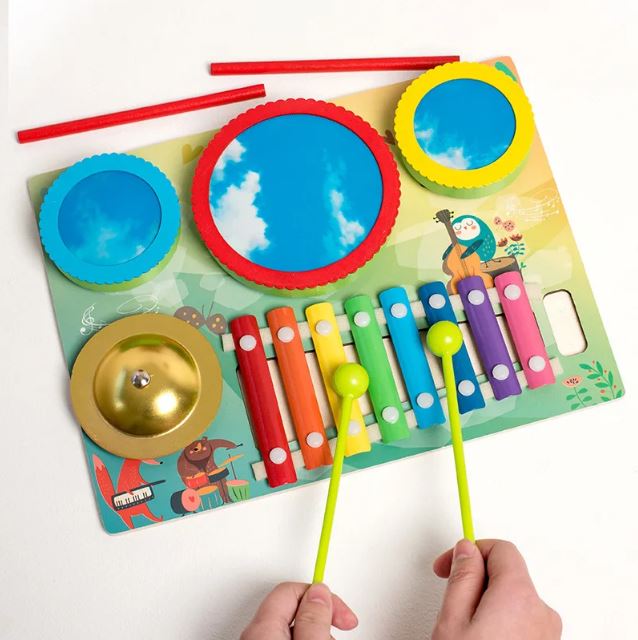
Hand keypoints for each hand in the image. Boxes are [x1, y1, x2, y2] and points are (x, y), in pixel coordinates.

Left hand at [241, 582, 357, 639]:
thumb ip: (314, 619)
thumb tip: (320, 593)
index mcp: (262, 628)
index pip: (292, 590)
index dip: (321, 596)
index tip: (341, 612)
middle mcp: (254, 637)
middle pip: (292, 609)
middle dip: (320, 615)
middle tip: (340, 625)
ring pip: (291, 629)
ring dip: (315, 632)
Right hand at [432, 539, 561, 638]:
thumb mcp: (452, 621)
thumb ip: (461, 578)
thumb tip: (466, 551)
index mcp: (519, 596)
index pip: (501, 549)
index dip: (471, 551)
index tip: (450, 563)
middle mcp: (542, 612)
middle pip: (508, 574)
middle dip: (478, 580)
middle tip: (453, 600)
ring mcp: (549, 634)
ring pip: (514, 600)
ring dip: (490, 605)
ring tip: (467, 630)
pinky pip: (524, 622)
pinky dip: (504, 624)